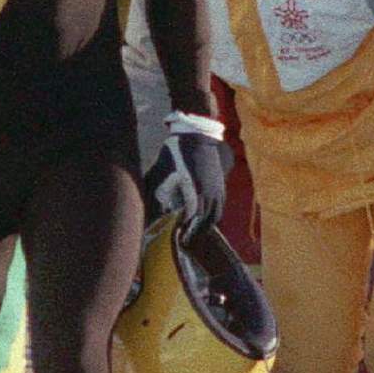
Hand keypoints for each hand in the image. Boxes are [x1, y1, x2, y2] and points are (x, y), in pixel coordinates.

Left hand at [144, 112, 227, 238]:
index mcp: (197, 191)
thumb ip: (157, 192)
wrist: (196, 132)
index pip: (194, 220)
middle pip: (208, 222)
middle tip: (186, 239)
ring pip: (216, 215)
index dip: (187, 232)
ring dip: (206, 225)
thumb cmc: (175, 152)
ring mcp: (219, 188)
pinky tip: (203, 215)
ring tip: (194, 230)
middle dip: (197, 232)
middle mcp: (211, 192)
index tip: (179, 240)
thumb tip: (151, 210)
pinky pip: (220, 205)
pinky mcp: (221, 183)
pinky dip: (213, 214)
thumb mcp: (162, 172)